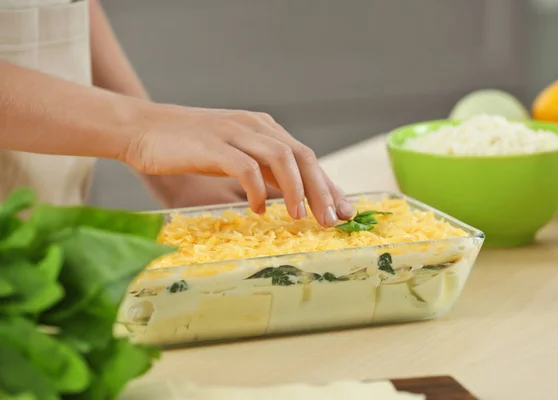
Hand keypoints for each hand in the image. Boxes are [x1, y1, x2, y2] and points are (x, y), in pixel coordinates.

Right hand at [124, 105, 354, 225]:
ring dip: (296, 190)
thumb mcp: (235, 155)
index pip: (306, 157)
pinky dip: (256, 190)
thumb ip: (263, 170)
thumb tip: (292, 196)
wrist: (142, 128)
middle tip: (332, 220)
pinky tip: (257, 209)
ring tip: (300, 217)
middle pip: (301, 156)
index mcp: (264, 129)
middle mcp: (255, 127)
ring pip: (280, 158)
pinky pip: (244, 167)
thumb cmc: (188, 147)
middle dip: (321, 190)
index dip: (328, 185)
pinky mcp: (212, 146)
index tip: (344, 211)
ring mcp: (234, 133)